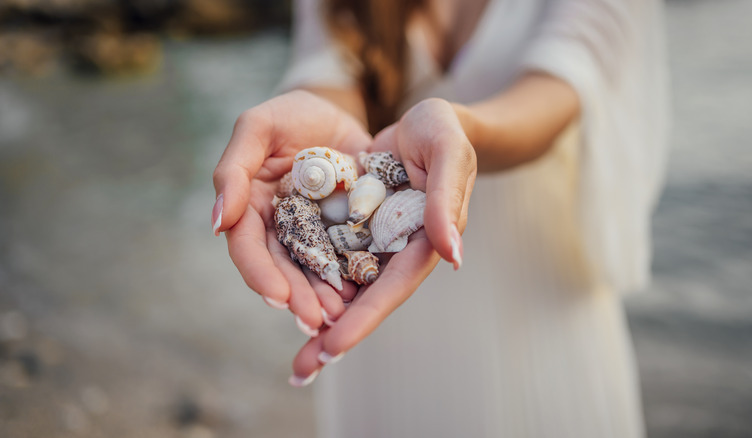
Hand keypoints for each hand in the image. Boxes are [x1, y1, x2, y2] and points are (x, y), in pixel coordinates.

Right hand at [212, 90, 371, 333]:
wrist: (336, 112)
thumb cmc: (290, 114)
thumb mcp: (259, 127)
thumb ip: (234, 170)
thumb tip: (216, 223)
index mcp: (250, 206)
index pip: (247, 247)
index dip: (260, 273)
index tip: (278, 297)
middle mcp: (278, 227)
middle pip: (282, 268)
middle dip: (296, 296)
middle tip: (315, 319)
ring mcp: (312, 232)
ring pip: (313, 271)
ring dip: (322, 297)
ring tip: (339, 316)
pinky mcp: (344, 232)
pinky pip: (346, 258)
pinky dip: (351, 278)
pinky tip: (362, 296)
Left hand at [288, 98, 477, 384]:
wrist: (429, 121)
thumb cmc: (444, 131)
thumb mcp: (448, 153)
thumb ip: (446, 200)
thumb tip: (452, 257)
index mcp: (424, 241)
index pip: (393, 287)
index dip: (364, 318)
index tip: (333, 347)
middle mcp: (397, 250)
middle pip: (365, 300)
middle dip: (335, 336)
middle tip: (301, 372)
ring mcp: (374, 241)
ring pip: (344, 287)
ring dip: (318, 318)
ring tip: (295, 360)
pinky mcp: (354, 226)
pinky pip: (329, 256)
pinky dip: (310, 280)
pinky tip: (285, 299)